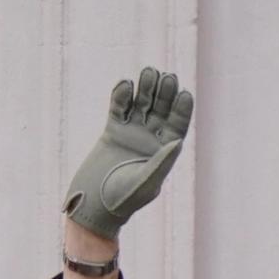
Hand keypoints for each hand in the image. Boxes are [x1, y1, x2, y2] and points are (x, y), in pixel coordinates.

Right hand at [65, 66, 194, 239]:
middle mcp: (151, 139)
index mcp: (165, 151)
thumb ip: (161, 163)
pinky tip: (125, 84)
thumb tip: (177, 142)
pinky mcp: (112, 131)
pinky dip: (122, 96)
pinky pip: (119, 108)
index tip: (184, 93)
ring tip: (148, 72)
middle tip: (166, 77)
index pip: (178, 124)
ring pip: (142, 104)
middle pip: (161, 109)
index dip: (182, 109)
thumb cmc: (123, 200)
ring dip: (145, 88)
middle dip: (164, 93)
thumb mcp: (145, 183)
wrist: (93, 206)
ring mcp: (132, 133)